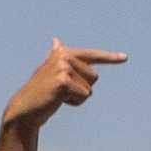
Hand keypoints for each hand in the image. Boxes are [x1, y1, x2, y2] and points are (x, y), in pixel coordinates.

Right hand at [1, 38, 126, 131]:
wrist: (25, 109)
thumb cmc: (42, 92)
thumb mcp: (50, 72)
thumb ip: (56, 57)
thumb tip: (57, 41)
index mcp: (62, 52)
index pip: (92, 55)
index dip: (110, 58)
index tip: (125, 58)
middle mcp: (62, 56)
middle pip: (94, 77)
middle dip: (82, 88)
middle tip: (61, 92)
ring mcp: (62, 67)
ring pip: (90, 87)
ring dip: (78, 97)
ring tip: (59, 96)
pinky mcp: (63, 81)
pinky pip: (84, 95)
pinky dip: (75, 103)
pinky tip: (58, 101)